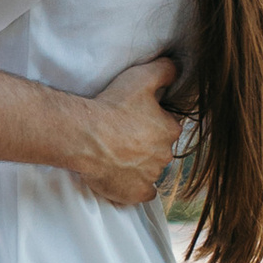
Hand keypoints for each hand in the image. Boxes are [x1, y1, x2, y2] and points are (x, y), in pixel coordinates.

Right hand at [68, 57, 182, 209]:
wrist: (84, 136)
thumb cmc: (112, 106)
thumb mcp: (142, 77)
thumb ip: (166, 70)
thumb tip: (178, 69)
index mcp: (169, 129)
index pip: (168, 126)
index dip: (152, 121)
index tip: (135, 119)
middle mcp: (165, 154)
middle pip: (159, 149)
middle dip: (146, 144)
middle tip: (123, 136)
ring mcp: (150, 176)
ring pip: (150, 170)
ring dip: (139, 164)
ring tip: (117, 154)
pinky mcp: (136, 193)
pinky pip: (144, 192)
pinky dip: (136, 186)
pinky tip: (125, 177)